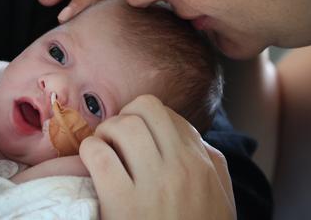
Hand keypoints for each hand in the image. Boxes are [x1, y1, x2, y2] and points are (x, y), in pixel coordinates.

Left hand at [79, 95, 235, 219]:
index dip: (148, 122)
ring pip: (122, 125)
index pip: (170, 115)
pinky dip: (89, 152)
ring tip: (104, 153)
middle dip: (127, 118)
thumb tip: (195, 138)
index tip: (137, 139)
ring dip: (106, 134)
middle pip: (146, 108)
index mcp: (204, 164)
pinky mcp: (122, 202)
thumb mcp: (220, 200)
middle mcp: (181, 167)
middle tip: (118, 141)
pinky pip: (97, 153)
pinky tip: (91, 167)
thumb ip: (213, 166)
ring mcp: (152, 184)